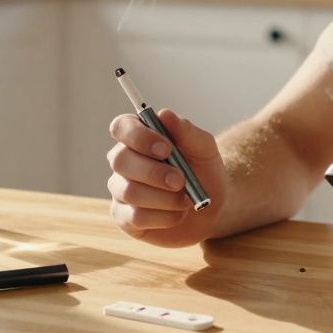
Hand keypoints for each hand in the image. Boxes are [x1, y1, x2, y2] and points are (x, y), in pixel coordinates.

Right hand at [106, 109, 227, 247]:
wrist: (213, 206)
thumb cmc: (204, 170)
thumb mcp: (204, 148)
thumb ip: (186, 131)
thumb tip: (164, 114)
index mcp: (138, 137)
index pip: (121, 127)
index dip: (138, 136)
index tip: (166, 148)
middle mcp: (123, 161)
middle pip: (120, 160)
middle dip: (154, 172)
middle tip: (181, 180)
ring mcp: (120, 190)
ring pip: (129, 191)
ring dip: (164, 197)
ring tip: (186, 199)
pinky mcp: (124, 218)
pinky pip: (135, 217)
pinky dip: (164, 217)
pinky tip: (178, 214)